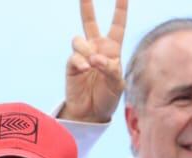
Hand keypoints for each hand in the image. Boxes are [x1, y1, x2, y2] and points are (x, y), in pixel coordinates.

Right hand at [60, 0, 127, 122]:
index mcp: (113, 49)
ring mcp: (82, 55)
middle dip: (86, 6)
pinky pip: (74, 56)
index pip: (117, 25)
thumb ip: (110, 69)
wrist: (92, 113)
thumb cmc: (108, 98)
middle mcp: (96, 48)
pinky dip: (81, 62)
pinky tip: (85, 70)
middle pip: (89, 21)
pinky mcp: (71, 64)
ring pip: (79, 40)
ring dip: (86, 50)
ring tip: (92, 64)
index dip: (120, 10)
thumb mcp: (117, 84)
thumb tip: (95, 57)